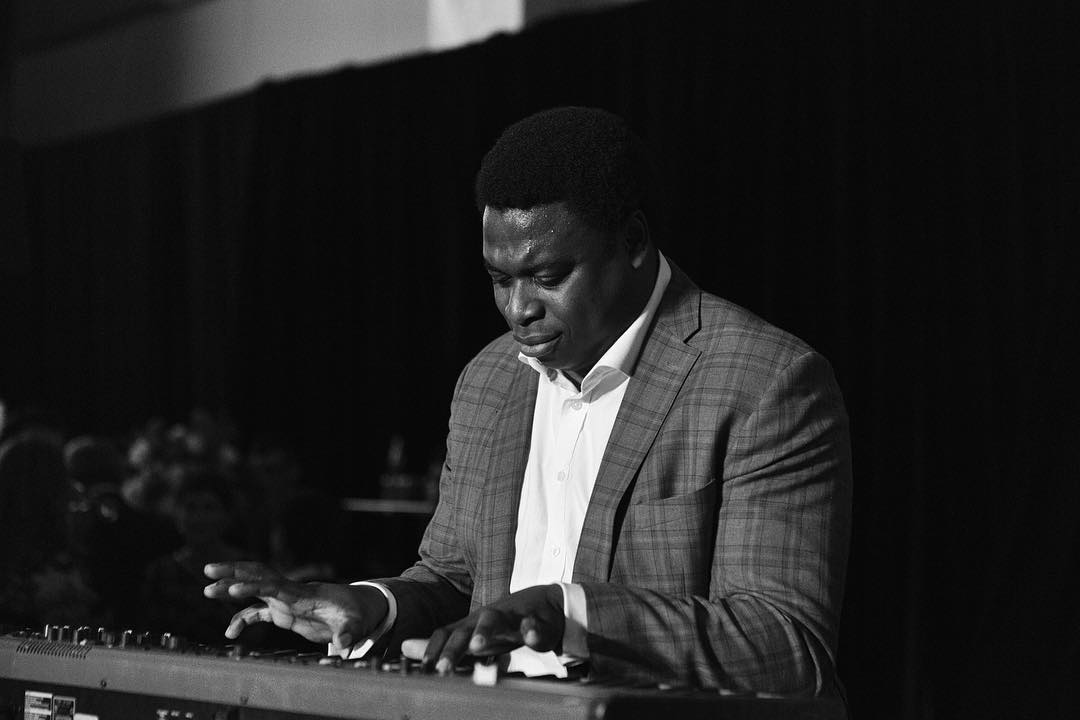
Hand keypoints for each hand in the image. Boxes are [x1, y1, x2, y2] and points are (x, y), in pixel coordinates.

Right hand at [203, 561, 386, 650]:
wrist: (358, 608)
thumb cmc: (356, 613)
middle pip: (258, 576)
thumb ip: (349, 632)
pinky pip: (257, 613)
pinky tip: (229, 634)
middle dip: (234, 572)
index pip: (274, 586)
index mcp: (303, 594)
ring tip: (206, 590)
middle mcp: (289, 592)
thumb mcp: (355, 623)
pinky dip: (242, 620)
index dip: (254, 587)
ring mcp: (284, 601)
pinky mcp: (283, 612)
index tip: (234, 588)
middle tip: (208, 569)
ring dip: (231, 588)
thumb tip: (346, 644)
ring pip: (253, 590)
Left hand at [421, 584, 563, 674]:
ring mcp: (509, 617)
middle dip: (452, 648)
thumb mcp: (472, 634)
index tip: (422, 668)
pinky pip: (533, 624)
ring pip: (494, 619)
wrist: (544, 604)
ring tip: (476, 645)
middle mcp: (486, 618)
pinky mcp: (535, 620)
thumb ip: (441, 643)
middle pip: (465, 629)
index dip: (433, 649)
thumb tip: (405, 647)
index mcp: (471, 624)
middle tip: (441, 667)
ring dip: (484, 631)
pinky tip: (529, 637)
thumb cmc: (504, 624)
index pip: (446, 633)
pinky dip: (531, 630)